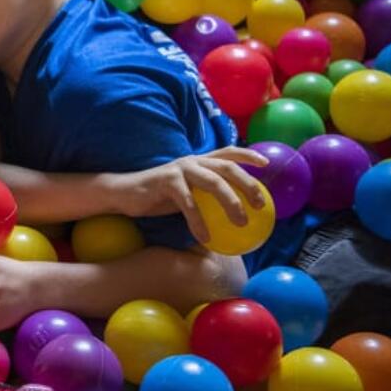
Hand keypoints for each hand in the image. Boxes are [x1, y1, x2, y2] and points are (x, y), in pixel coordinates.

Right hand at [111, 147, 269, 244]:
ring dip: (231, 202)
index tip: (267, 166)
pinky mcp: (167, 181)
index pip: (227, 153)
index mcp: (198, 161)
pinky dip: (199, 221)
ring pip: (214, 182)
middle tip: (261, 205)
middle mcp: (192, 161)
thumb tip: (231, 215)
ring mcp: (179, 169)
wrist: (124, 193)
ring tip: (242, 222)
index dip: (248, 156)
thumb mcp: (185, 193)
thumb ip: (204, 195)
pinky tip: (205, 237)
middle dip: (248, 184)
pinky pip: (188, 203)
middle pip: (228, 168)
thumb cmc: (157, 196)